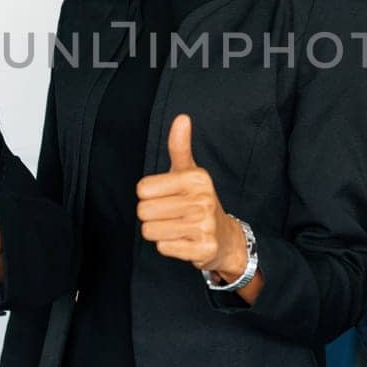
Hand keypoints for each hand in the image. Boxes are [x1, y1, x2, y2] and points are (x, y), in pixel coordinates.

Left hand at [135, 114, 246, 279]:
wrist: (224, 237)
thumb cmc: (199, 201)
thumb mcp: (189, 172)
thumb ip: (179, 146)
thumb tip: (182, 117)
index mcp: (197, 178)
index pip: (142, 189)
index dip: (148, 196)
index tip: (166, 197)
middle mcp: (204, 199)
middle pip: (144, 211)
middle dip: (151, 216)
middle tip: (170, 215)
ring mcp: (205, 225)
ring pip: (151, 231)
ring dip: (158, 233)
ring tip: (176, 228)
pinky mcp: (204, 248)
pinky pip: (163, 248)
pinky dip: (168, 246)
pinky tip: (183, 241)